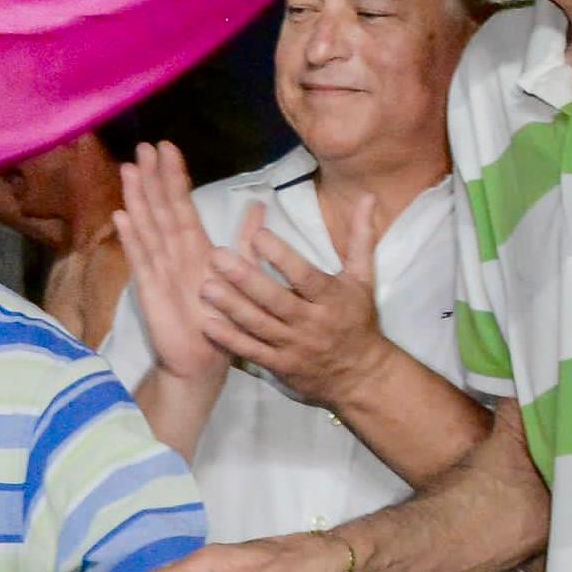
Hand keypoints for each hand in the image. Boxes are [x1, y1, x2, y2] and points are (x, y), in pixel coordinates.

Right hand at [112, 142, 225, 386]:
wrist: (200, 359)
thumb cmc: (218, 317)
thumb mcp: (240, 271)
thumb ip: (246, 239)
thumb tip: (259, 204)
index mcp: (194, 246)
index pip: (182, 204)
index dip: (174, 176)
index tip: (166, 147)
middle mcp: (173, 253)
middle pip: (160, 209)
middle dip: (152, 178)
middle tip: (143, 147)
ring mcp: (158, 269)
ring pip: (148, 227)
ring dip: (138, 199)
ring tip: (129, 170)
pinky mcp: (151, 290)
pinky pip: (141, 260)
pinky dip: (132, 239)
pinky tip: (122, 217)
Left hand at [200, 196, 392, 409]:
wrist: (360, 375)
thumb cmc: (357, 319)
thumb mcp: (363, 279)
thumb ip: (360, 237)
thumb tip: (367, 196)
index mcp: (331, 298)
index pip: (305, 276)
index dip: (282, 257)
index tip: (257, 234)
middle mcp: (312, 322)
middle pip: (276, 300)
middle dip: (246, 279)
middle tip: (216, 257)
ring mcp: (294, 346)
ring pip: (259, 325)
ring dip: (231, 307)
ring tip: (205, 287)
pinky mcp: (279, 366)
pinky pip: (252, 352)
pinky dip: (230, 340)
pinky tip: (207, 324)